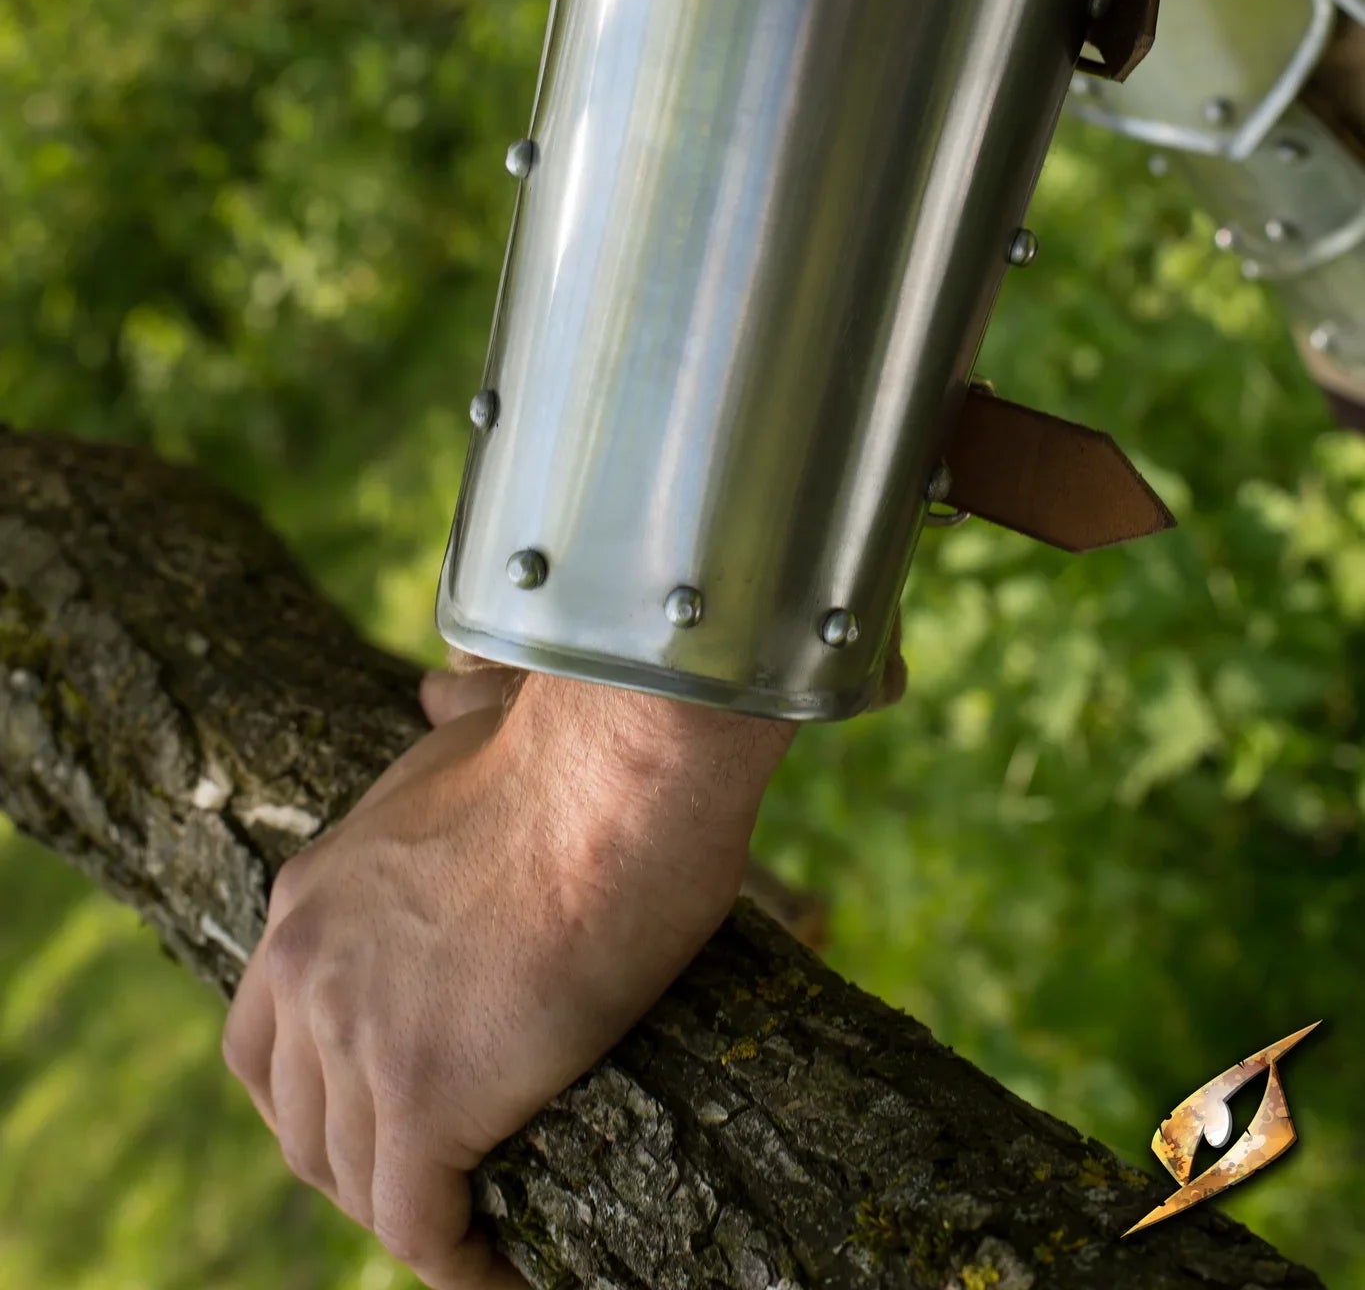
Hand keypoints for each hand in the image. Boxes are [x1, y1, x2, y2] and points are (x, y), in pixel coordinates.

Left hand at [221, 664, 793, 1287]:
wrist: (619, 766)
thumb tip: (438, 680)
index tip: (377, 1126)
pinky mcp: (426, 1098)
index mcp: (310, 894)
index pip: (262, 1040)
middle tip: (444, 1189)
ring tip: (485, 1235)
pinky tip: (506, 1277)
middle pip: (299, 1123)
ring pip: (359, 1183)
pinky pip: (421, 1229)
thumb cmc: (578, 746)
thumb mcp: (472, 727)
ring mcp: (358, 1035)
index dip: (312, 1101)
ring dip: (419, 1220)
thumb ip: (439, 724)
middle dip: (362, 1168)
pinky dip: (465, 1268)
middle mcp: (309, 966)